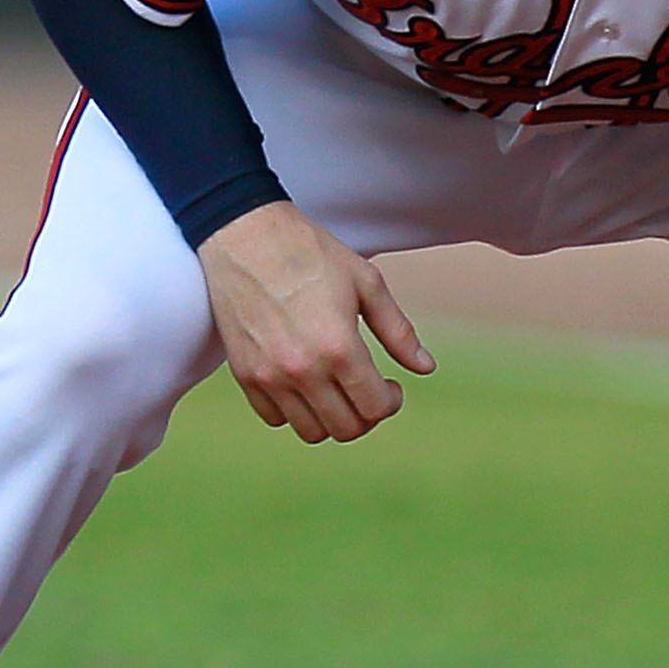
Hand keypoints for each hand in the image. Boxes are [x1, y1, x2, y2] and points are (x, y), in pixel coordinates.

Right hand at [195, 200, 433, 443]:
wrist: (245, 236)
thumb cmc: (310, 253)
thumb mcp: (366, 283)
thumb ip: (398, 331)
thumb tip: (425, 367)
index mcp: (339, 347)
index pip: (375, 407)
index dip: (391, 402)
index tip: (391, 386)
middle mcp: (303, 370)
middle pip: (346, 428)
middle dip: (366, 414)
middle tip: (368, 390)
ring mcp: (269, 376)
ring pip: (311, 431)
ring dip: (332, 418)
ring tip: (337, 390)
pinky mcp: (244, 374)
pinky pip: (274, 418)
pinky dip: (294, 411)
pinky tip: (305, 384)